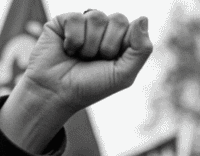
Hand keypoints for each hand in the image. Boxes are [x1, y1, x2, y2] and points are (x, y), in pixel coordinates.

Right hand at [0, 11, 152, 151]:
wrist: (57, 94)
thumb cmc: (90, 87)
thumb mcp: (123, 74)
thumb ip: (141, 49)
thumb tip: (143, 18)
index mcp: (120, 40)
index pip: (133, 27)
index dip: (122, 46)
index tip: (110, 63)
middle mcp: (103, 29)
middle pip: (118, 19)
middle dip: (107, 46)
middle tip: (94, 60)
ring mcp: (84, 23)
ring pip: (97, 17)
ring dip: (89, 45)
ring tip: (80, 57)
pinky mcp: (64, 20)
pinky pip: (76, 18)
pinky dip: (73, 39)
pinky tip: (67, 50)